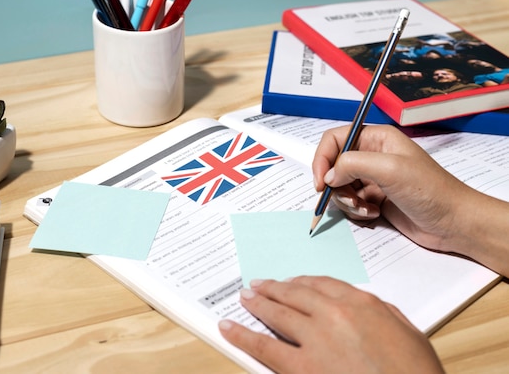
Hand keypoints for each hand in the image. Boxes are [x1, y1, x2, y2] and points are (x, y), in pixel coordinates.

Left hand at [218, 276, 443, 373]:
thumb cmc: (416, 373)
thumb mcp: (410, 335)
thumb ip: (383, 315)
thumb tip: (365, 307)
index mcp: (363, 304)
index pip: (325, 284)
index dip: (304, 282)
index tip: (293, 282)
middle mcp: (335, 314)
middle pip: (297, 293)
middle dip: (275, 289)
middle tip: (259, 285)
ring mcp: (316, 339)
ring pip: (277, 313)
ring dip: (257, 303)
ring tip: (244, 298)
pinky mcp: (301, 368)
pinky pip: (264, 346)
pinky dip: (242, 334)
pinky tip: (229, 327)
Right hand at [311, 125, 478, 253]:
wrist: (454, 223)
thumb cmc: (431, 190)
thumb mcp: (389, 169)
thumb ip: (352, 164)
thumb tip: (328, 176)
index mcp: (376, 138)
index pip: (334, 139)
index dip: (322, 159)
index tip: (320, 182)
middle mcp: (372, 156)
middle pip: (333, 166)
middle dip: (335, 185)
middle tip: (348, 198)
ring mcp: (373, 178)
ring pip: (339, 187)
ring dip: (347, 201)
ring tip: (366, 208)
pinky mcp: (374, 199)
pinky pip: (350, 203)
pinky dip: (356, 211)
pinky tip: (374, 214)